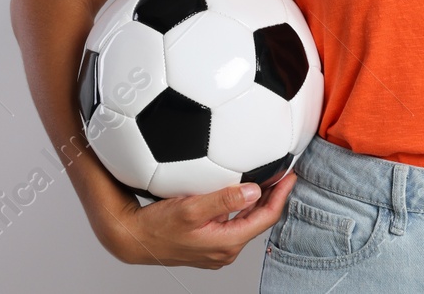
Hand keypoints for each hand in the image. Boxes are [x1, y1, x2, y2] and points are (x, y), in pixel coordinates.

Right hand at [101, 171, 295, 268]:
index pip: (266, 218)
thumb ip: (223, 200)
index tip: (289, 176)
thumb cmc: (157, 227)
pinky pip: (233, 223)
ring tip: (267, 178)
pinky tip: (240, 191)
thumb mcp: (191, 209)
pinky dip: (241, 207)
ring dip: (258, 200)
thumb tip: (252, 190)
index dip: (281, 195)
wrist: (134, 239)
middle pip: (259, 220)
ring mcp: (218, 248)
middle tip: (282, 173)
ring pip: (246, 221)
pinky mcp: (209, 243)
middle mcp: (226, 250)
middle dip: (273, 196)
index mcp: (227, 243)